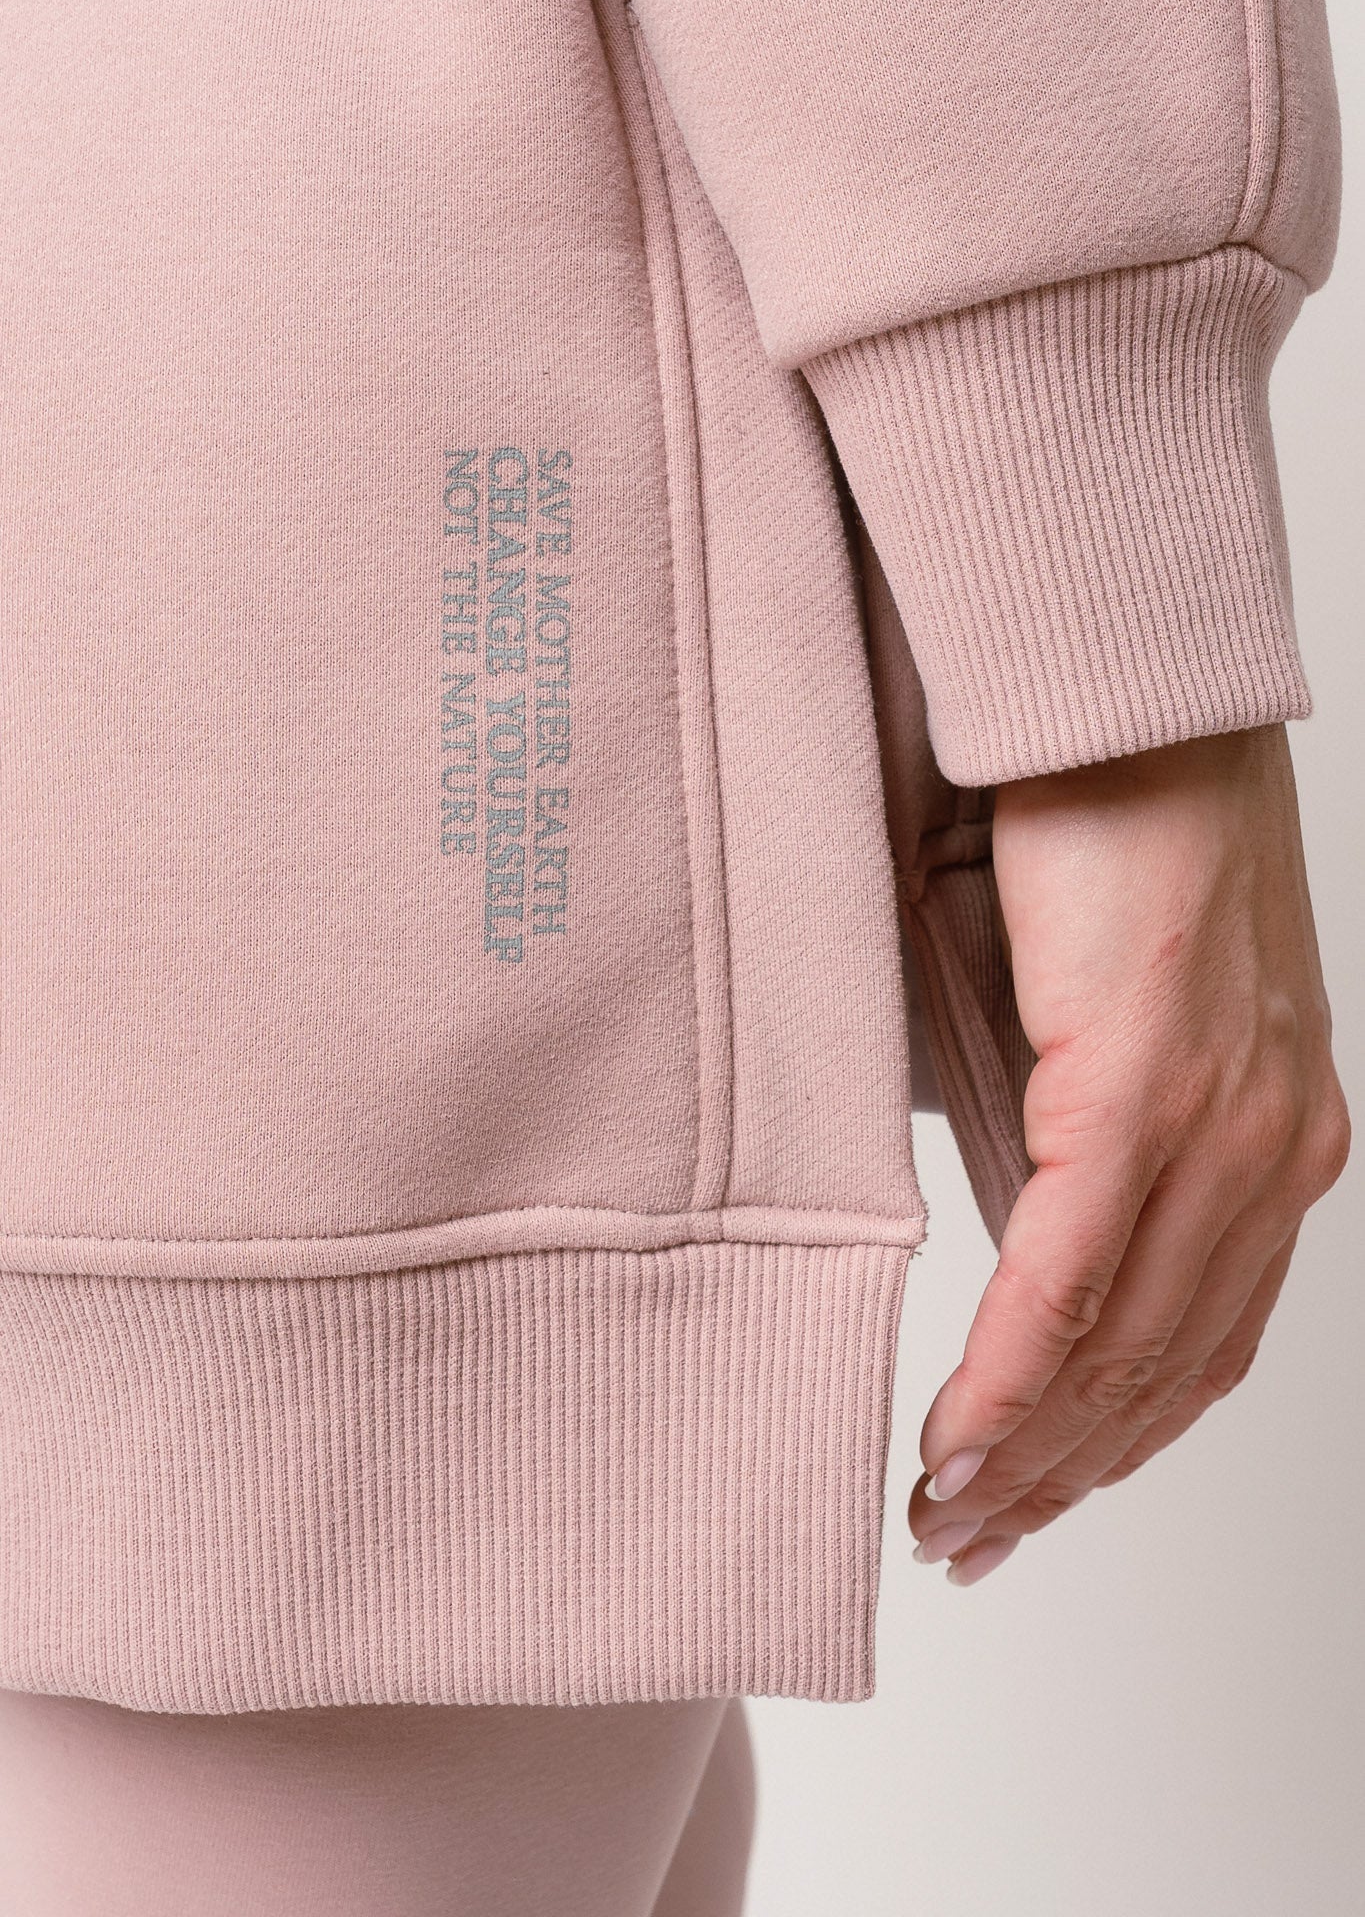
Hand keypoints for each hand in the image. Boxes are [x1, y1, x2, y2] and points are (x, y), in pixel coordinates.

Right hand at [908, 723, 1349, 1584]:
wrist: (1123, 695)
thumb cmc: (1108, 828)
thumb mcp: (1098, 1013)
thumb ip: (1079, 1138)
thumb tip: (1014, 1239)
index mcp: (1277, 1136)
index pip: (1201, 1342)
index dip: (1109, 1447)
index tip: (1026, 1506)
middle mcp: (1271, 1148)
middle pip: (1164, 1371)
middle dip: (1062, 1481)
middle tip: (971, 1547)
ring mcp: (1221, 1120)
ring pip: (1125, 1347)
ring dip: (1032, 1454)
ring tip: (952, 1519)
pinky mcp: (1146, 1081)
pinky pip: (1073, 1274)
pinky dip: (1013, 1376)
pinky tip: (960, 1440)